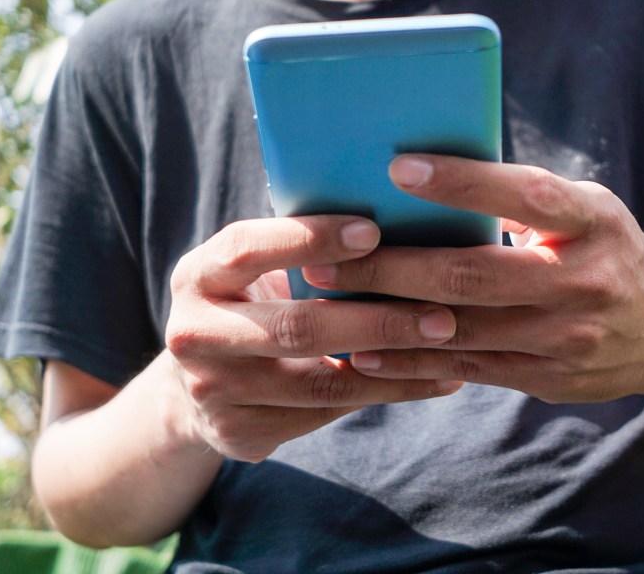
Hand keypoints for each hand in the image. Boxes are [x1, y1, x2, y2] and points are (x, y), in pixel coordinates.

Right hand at [164, 215, 463, 461]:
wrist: (197, 385)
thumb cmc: (254, 300)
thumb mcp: (255, 268)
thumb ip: (301, 245)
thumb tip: (402, 209)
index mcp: (197, 275)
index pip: (248, 249)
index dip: (310, 239)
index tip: (373, 230)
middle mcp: (193, 334)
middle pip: (296, 327)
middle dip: (378, 320)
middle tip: (443, 314)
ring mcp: (211, 391)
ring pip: (319, 383)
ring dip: (396, 367)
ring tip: (450, 348)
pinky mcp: (237, 434)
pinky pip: (326, 415)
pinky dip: (386, 394)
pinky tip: (434, 379)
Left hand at [300, 155, 643, 404]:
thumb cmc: (610, 252)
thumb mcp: (588, 212)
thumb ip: (525, 200)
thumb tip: (429, 180)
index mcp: (594, 222)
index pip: (526, 195)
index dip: (463, 182)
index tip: (398, 167)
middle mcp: (583, 281)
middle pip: (476, 273)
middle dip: (394, 265)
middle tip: (328, 256)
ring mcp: (566, 338)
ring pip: (462, 327)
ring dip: (388, 315)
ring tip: (329, 300)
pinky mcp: (547, 378)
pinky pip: (468, 369)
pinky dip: (412, 359)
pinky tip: (364, 349)